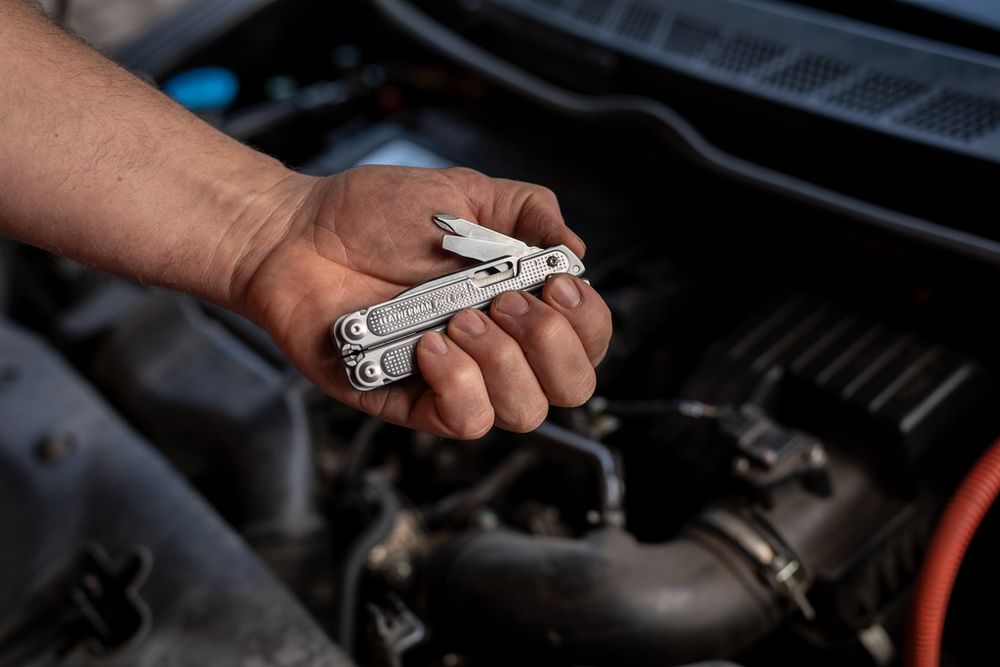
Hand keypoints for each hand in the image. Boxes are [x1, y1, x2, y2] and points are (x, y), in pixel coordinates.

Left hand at [231, 165, 611, 438]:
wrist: (299, 235)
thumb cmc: (374, 214)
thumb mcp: (463, 193)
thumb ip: (529, 210)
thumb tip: (576, 251)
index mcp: (519, 302)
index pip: (588, 339)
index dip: (587, 322)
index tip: (555, 285)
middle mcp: (497, 348)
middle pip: (571, 388)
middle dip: (551, 344)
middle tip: (503, 301)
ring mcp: (457, 380)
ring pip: (524, 411)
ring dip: (501, 361)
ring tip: (458, 317)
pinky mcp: (413, 401)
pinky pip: (464, 421)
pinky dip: (458, 383)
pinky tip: (429, 344)